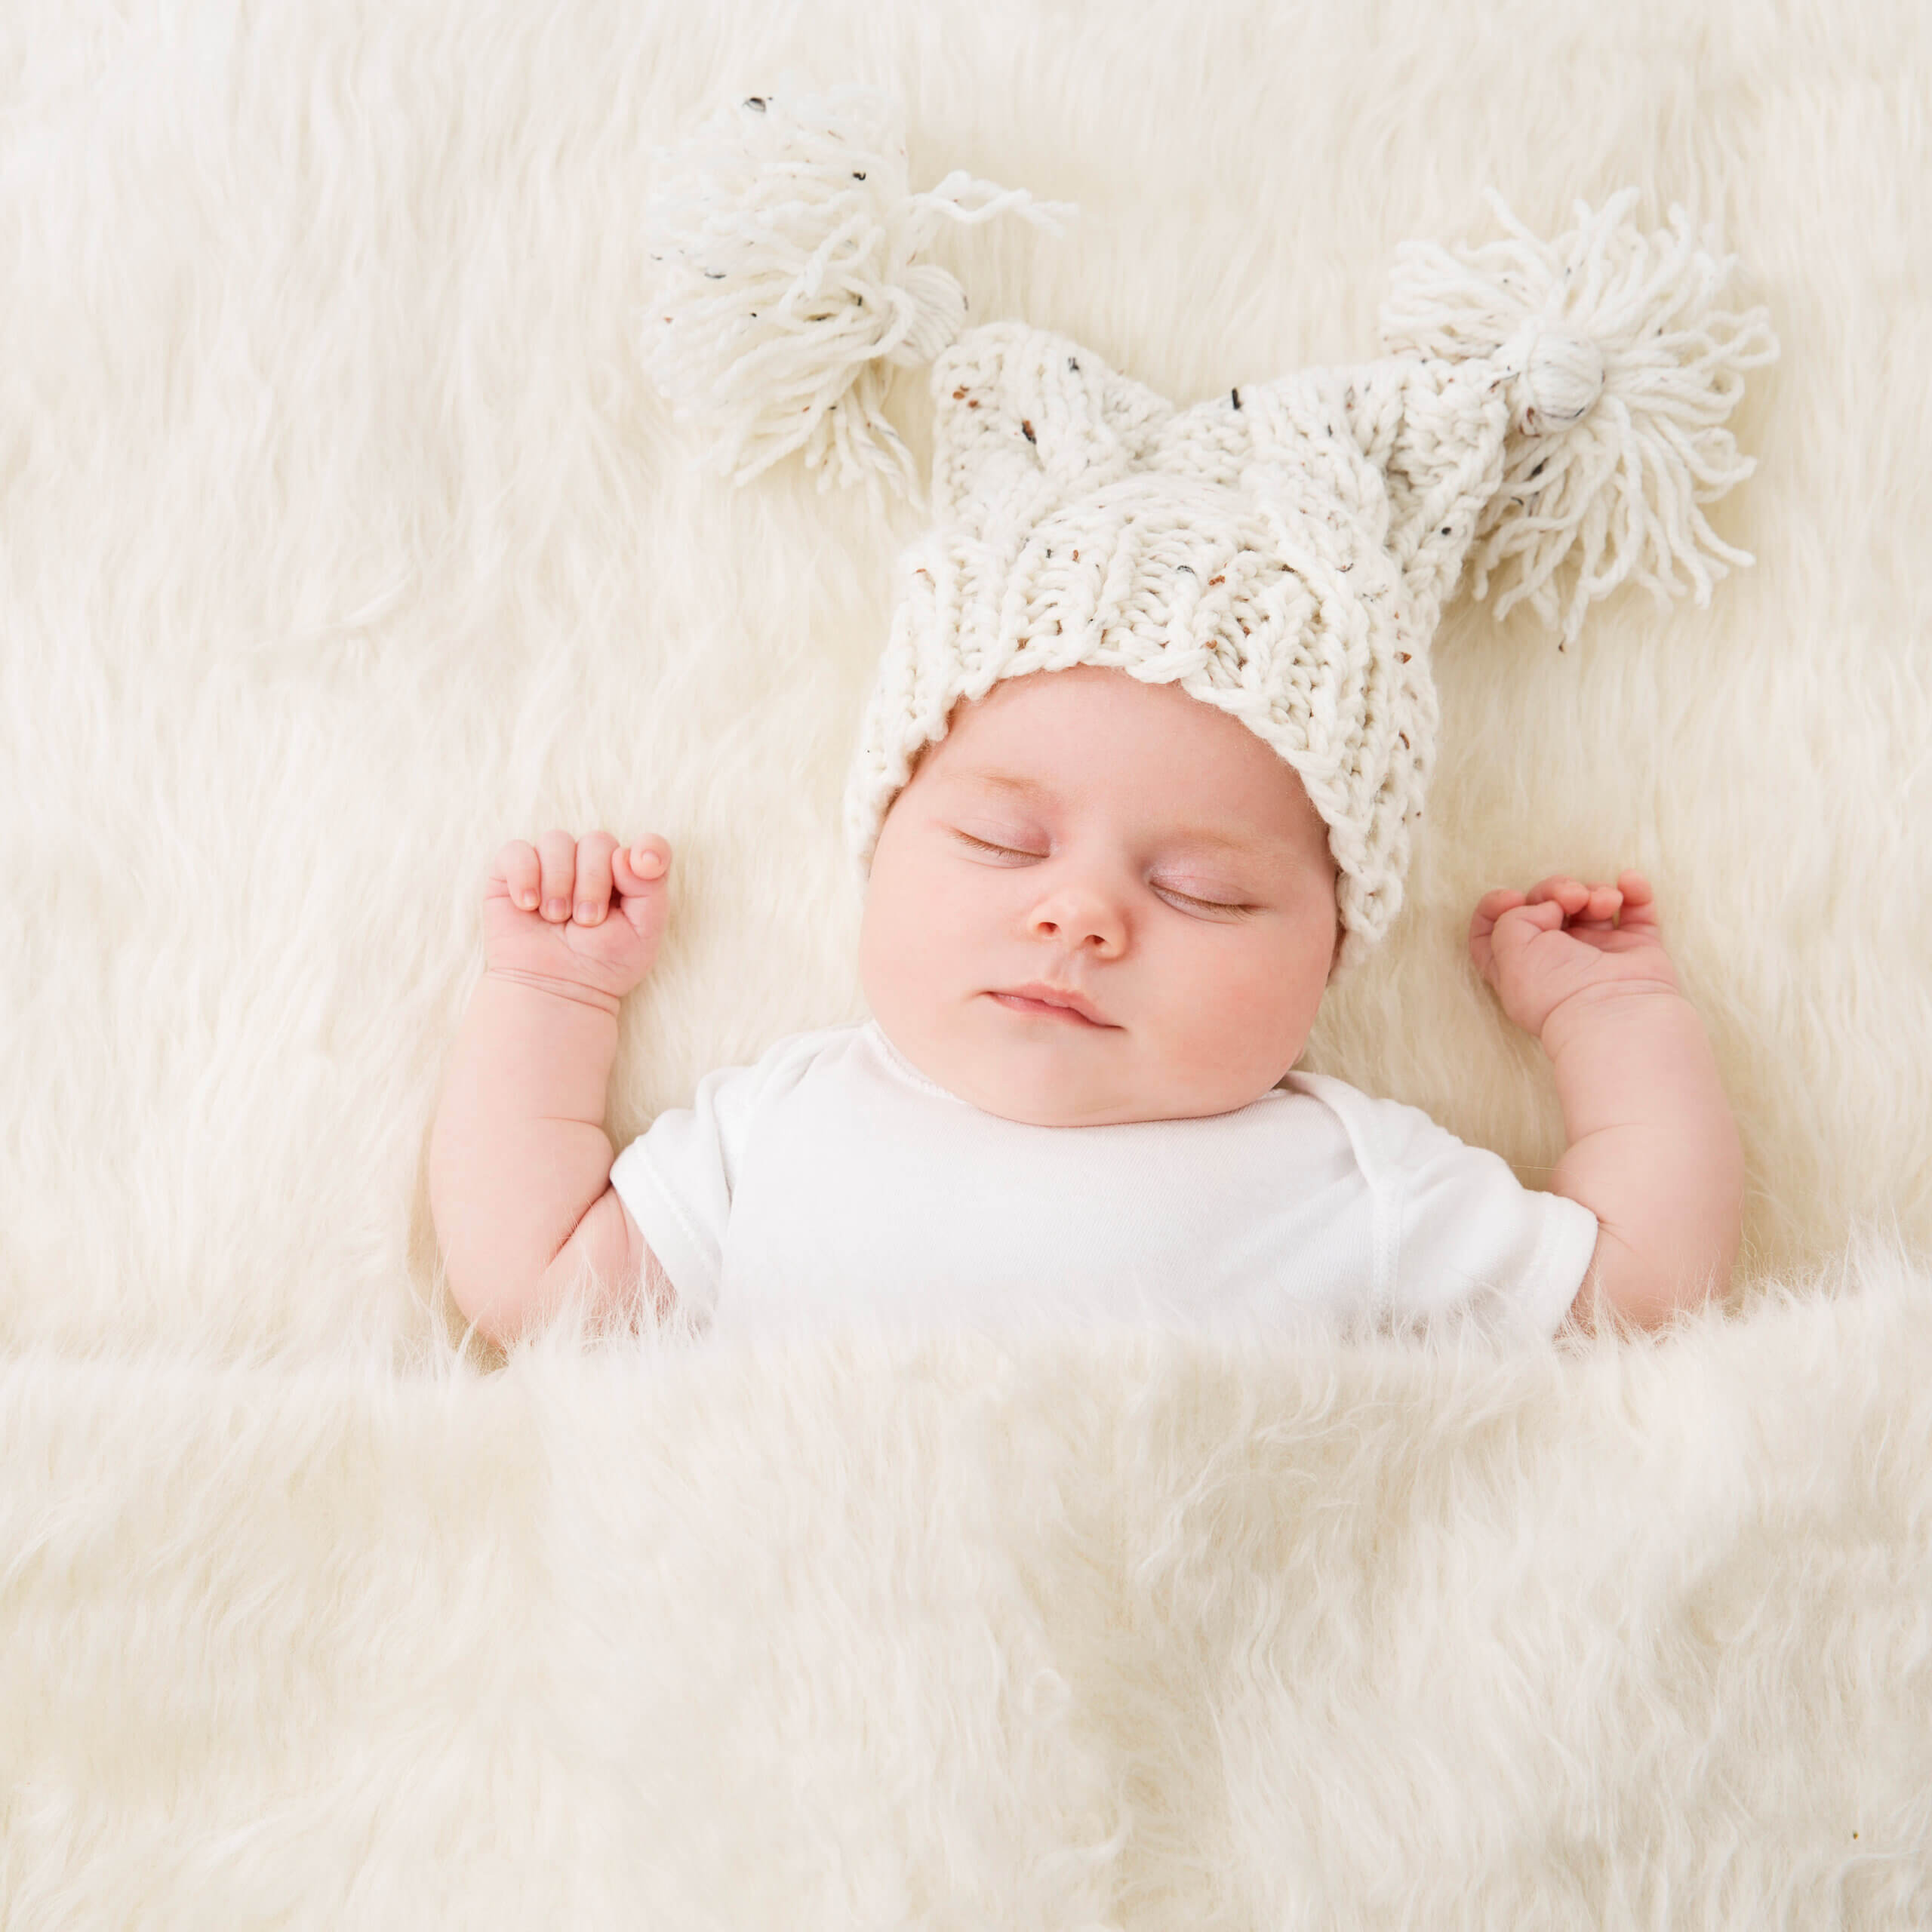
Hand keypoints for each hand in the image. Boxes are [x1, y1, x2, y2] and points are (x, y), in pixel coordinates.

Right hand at [481, 830, 672, 1007]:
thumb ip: (650, 889)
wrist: (556, 990)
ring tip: (556, 919)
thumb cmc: (602, 965)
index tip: (644, 865)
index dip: (649, 848)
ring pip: (557, 841)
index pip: (646, 845)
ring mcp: (551, 866)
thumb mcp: (643, 933)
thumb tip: (626, 854)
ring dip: (559, 883)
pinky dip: (524, 876)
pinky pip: (517, 851)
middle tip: (586, 922)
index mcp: (627, 877)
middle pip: (598, 841)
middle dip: (593, 882)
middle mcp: (590, 865)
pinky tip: (529, 906)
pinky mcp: (511, 873)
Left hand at [1468, 870, 1680, 1042]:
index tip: (1513, 899)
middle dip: (1555, 890)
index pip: (1493, 930)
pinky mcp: (1636, 949)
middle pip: (1545, 906)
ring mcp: (1598, 953)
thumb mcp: (1509, 951)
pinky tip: (1628, 882)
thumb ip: (1511, 918)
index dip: (1496, 906)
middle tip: (1569, 897)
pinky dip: (1634, 890)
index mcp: (1517, 967)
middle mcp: (1556, 959)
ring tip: (1603, 903)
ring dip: (1594, 891)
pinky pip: (1635, 909)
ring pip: (1589, 903)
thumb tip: (1549, 907)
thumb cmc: (1556, 989)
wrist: (1616, 1014)